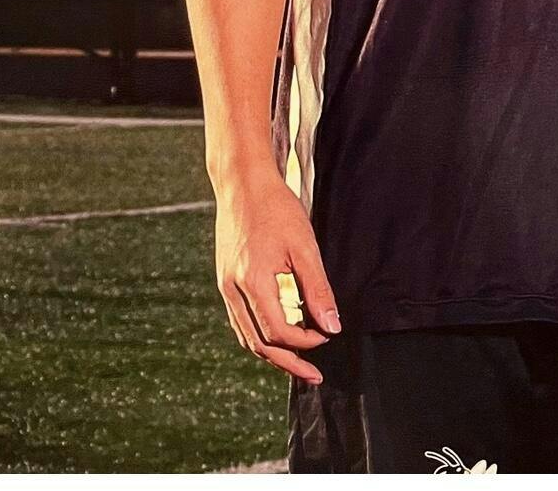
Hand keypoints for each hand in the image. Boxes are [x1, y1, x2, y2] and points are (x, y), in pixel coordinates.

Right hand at [213, 166, 341, 385]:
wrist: (243, 183)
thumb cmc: (277, 209)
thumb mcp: (305, 245)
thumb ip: (318, 288)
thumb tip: (332, 327)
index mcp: (252, 282)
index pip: (278, 331)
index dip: (304, 342)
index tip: (326, 336)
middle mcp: (233, 290)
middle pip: (258, 343)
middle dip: (288, 362)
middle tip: (314, 375)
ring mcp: (225, 286)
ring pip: (246, 335)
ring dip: (272, 353)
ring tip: (298, 362)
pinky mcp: (225, 279)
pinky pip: (240, 320)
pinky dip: (259, 334)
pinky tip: (277, 334)